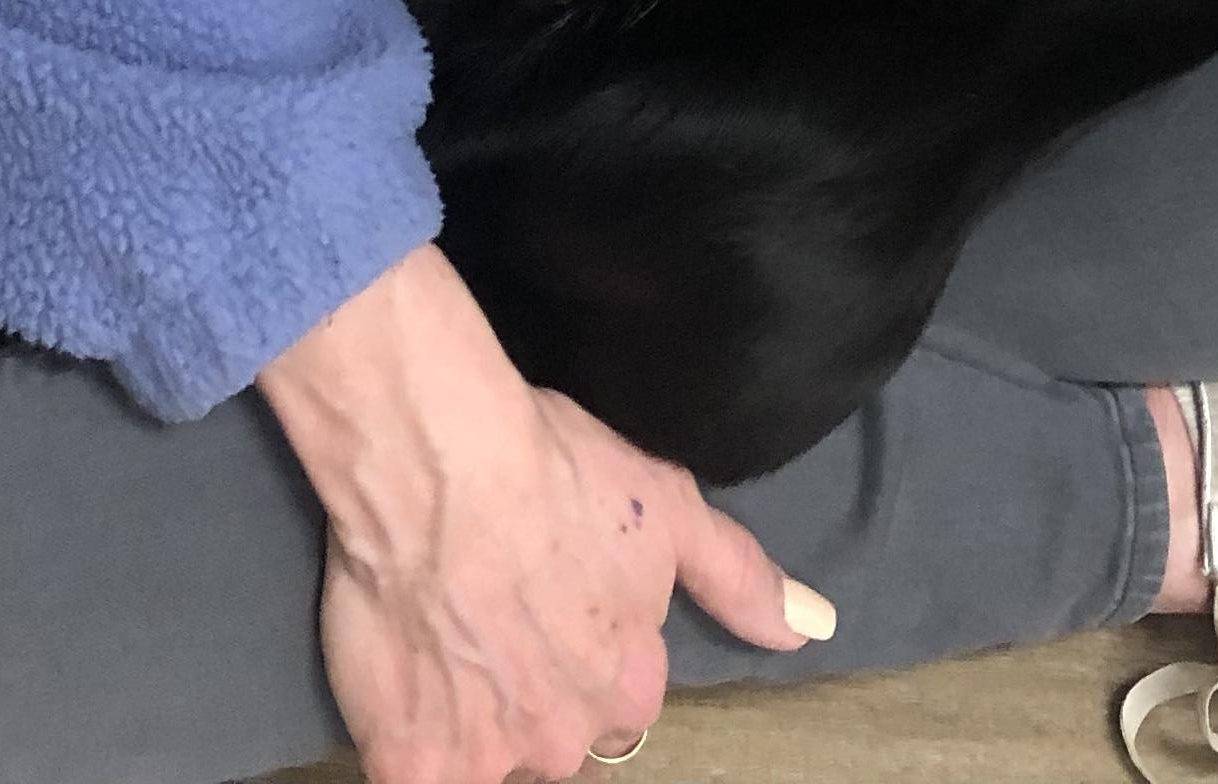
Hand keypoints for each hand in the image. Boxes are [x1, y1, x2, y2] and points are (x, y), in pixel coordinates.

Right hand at [261, 244, 828, 783]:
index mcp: (630, 685)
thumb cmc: (554, 470)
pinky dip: (411, 739)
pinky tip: (403, 687)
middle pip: (552, 740)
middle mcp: (567, 738)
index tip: (555, 613)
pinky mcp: (412, 764)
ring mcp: (490, 758)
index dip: (584, 660)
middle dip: (531, 697)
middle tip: (496, 622)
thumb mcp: (669, 508)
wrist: (438, 465)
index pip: (618, 705)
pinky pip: (417, 773)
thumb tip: (815, 629)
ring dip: (471, 717)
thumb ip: (739, 578)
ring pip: (488, 758)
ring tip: (445, 642)